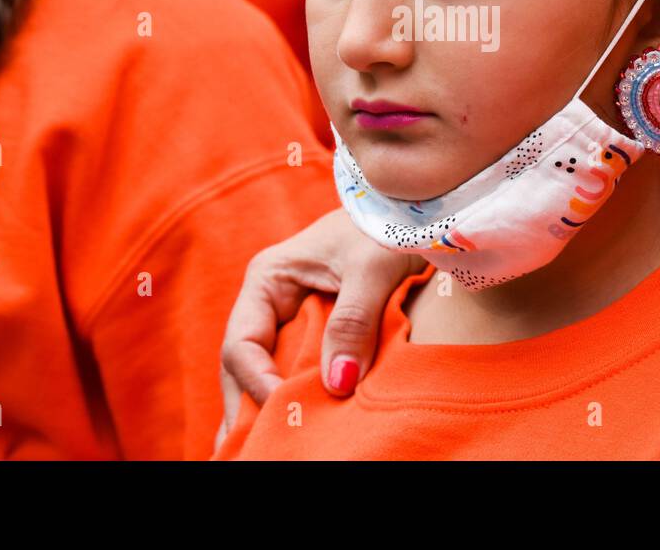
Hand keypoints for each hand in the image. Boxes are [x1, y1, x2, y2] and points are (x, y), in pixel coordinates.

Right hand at [216, 207, 422, 448]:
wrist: (417, 209)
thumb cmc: (390, 225)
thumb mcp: (373, 267)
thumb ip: (354, 321)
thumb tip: (338, 383)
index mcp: (268, 278)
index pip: (242, 344)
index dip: (256, 382)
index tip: (284, 408)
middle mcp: (271, 299)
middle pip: (244, 365)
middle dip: (246, 407)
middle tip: (250, 450)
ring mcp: (291, 315)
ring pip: (265, 370)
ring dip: (263, 408)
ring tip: (255, 450)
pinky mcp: (316, 327)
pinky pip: (295, 368)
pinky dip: (290, 397)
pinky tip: (288, 428)